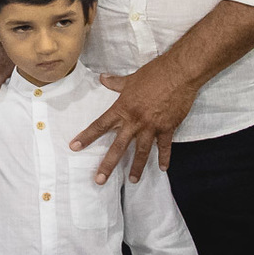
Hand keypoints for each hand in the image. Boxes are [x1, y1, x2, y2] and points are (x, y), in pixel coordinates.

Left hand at [69, 55, 198, 183]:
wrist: (178, 74)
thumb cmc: (153, 74)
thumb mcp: (131, 79)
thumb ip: (115, 82)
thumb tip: (102, 78)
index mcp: (122, 108)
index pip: (100, 125)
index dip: (87, 137)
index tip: (75, 147)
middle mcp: (135, 121)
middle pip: (118, 146)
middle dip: (108, 164)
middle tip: (99, 180)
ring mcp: (152, 126)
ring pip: (141, 152)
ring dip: (136, 167)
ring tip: (132, 180)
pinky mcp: (168, 128)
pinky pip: (164, 147)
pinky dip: (164, 158)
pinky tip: (163, 168)